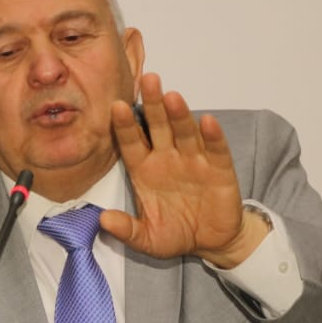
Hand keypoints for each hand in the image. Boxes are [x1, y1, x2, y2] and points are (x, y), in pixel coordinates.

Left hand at [103, 72, 268, 267]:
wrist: (210, 243)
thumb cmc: (175, 234)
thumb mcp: (147, 238)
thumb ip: (126, 229)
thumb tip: (103, 220)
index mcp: (145, 170)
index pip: (131, 142)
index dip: (124, 126)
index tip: (115, 107)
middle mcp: (167, 159)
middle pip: (158, 126)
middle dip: (152, 104)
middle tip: (147, 80)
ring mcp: (193, 160)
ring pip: (184, 131)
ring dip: (179, 114)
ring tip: (171, 96)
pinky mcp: (219, 168)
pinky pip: (215, 148)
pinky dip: (212, 135)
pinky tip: (207, 121)